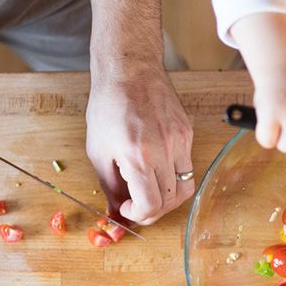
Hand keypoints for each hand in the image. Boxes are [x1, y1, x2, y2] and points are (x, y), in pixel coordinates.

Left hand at [84, 66, 195, 224]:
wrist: (129, 70)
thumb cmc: (108, 106)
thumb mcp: (98, 150)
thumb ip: (109, 186)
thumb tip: (116, 212)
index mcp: (138, 156)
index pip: (151, 205)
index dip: (139, 215)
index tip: (128, 209)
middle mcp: (164, 151)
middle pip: (170, 201)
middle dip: (153, 211)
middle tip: (138, 206)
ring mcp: (180, 141)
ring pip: (185, 187)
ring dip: (168, 198)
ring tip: (151, 192)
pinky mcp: (187, 133)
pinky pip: (187, 166)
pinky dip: (173, 176)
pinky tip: (157, 168)